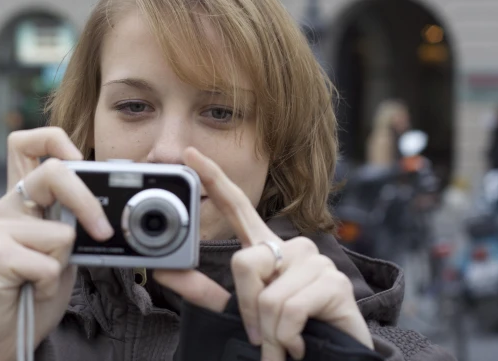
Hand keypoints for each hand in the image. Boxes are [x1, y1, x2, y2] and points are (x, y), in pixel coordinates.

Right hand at [0, 128, 113, 360]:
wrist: (2, 336)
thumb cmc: (34, 289)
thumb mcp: (61, 248)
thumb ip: (73, 221)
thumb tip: (109, 209)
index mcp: (23, 197)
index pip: (27, 142)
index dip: (56, 140)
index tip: (80, 163)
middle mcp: (7, 205)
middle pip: (54, 172)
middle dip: (87, 201)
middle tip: (101, 231)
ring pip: (62, 231)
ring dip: (64, 262)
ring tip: (41, 277)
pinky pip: (48, 262)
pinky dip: (50, 283)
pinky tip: (32, 289)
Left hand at [154, 148, 372, 360]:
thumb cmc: (286, 333)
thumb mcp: (239, 312)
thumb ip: (203, 291)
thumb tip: (163, 270)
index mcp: (267, 249)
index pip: (238, 206)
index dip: (215, 178)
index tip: (192, 154)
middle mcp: (291, 247)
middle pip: (244, 262)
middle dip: (246, 308)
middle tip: (262, 335)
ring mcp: (314, 261)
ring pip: (267, 294)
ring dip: (271, 330)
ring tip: (289, 340)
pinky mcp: (334, 282)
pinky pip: (289, 310)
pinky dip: (288, 337)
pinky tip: (303, 341)